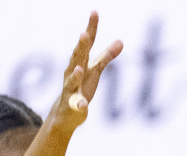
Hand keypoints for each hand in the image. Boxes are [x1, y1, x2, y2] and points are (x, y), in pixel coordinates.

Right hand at [50, 12, 123, 127]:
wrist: (65, 112)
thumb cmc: (81, 87)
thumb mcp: (95, 71)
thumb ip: (106, 56)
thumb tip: (121, 41)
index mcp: (80, 62)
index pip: (87, 44)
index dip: (91, 28)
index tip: (94, 12)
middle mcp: (73, 72)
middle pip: (77, 57)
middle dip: (80, 47)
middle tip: (83, 34)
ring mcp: (71, 89)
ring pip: (71, 80)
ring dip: (75, 74)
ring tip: (80, 68)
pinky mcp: (72, 105)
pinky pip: (76, 105)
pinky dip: (79, 104)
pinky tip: (83, 105)